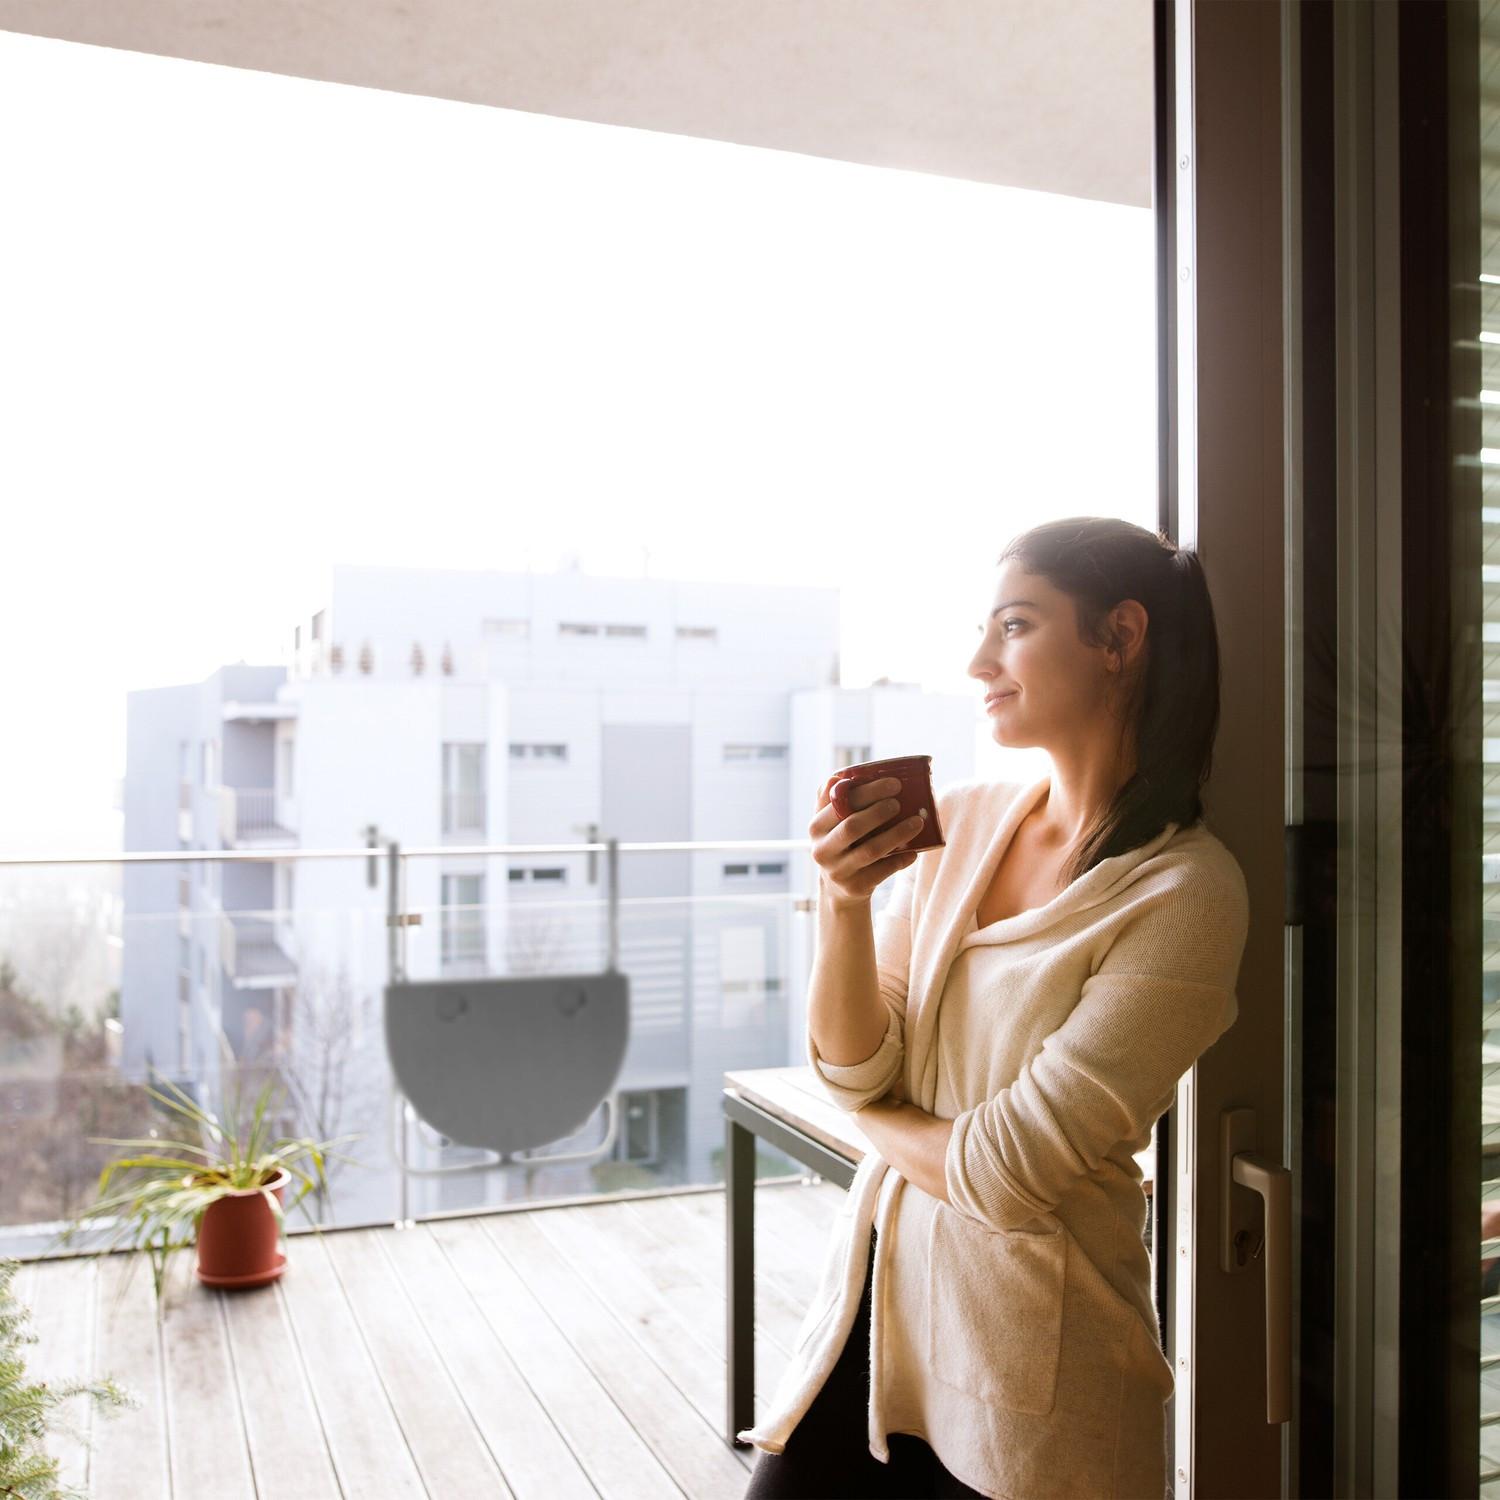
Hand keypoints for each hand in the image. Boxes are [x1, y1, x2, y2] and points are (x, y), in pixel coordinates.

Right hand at [808, 773, 924, 910]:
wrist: (838, 889)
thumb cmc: (841, 844)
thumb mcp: (830, 824)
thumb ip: (832, 800)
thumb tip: (837, 778)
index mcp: (815, 827)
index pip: (839, 804)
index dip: (867, 792)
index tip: (894, 783)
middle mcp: (822, 850)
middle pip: (852, 826)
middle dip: (879, 811)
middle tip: (900, 803)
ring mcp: (838, 871)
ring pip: (871, 850)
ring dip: (897, 834)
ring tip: (918, 822)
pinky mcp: (855, 887)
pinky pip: (882, 872)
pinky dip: (900, 859)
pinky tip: (914, 851)